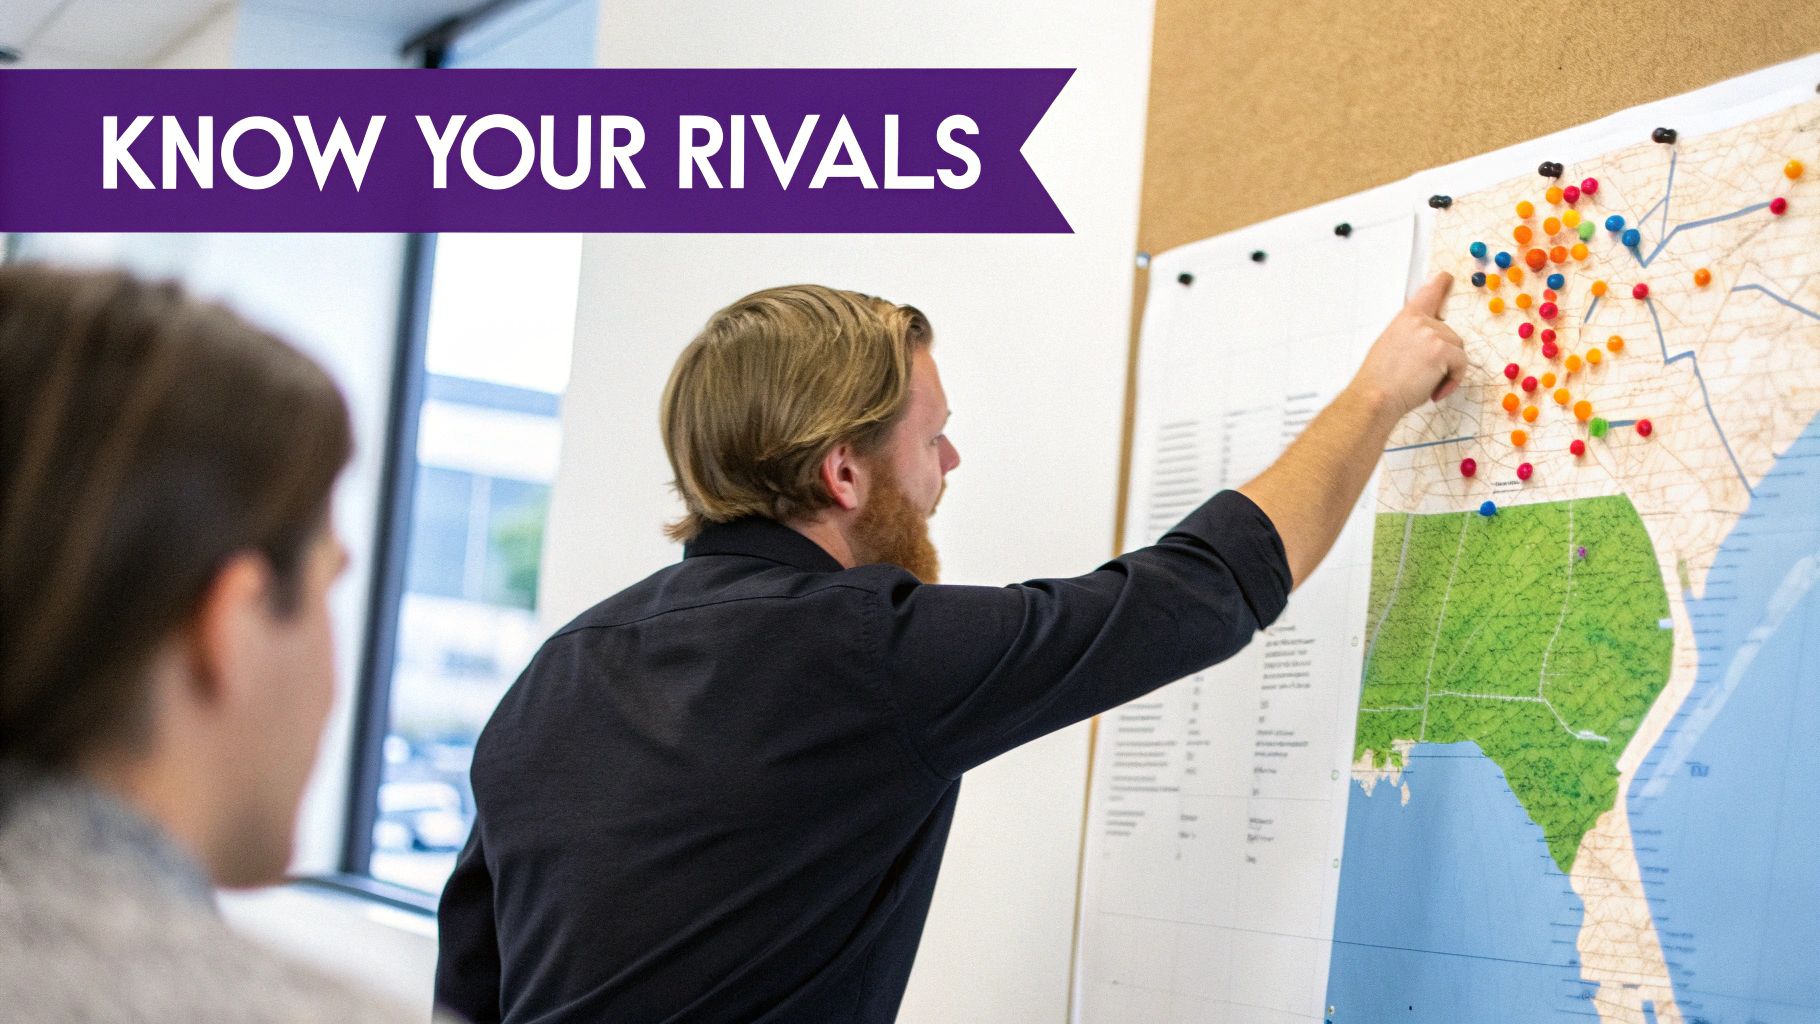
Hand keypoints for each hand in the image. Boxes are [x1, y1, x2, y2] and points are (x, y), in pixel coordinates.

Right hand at [1348, 271, 1467, 419]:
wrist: (1375, 396)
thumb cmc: (1378, 379)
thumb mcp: (1390, 345)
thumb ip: (1410, 335)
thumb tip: (1426, 341)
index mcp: (1406, 318)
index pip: (1428, 292)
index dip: (1441, 284)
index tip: (1447, 277)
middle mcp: (1420, 322)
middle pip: (1450, 334)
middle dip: (1444, 356)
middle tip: (1425, 375)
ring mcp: (1432, 334)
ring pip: (1458, 350)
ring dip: (1448, 369)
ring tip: (1427, 385)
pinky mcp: (1443, 350)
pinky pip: (1461, 364)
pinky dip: (1453, 380)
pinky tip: (1435, 390)